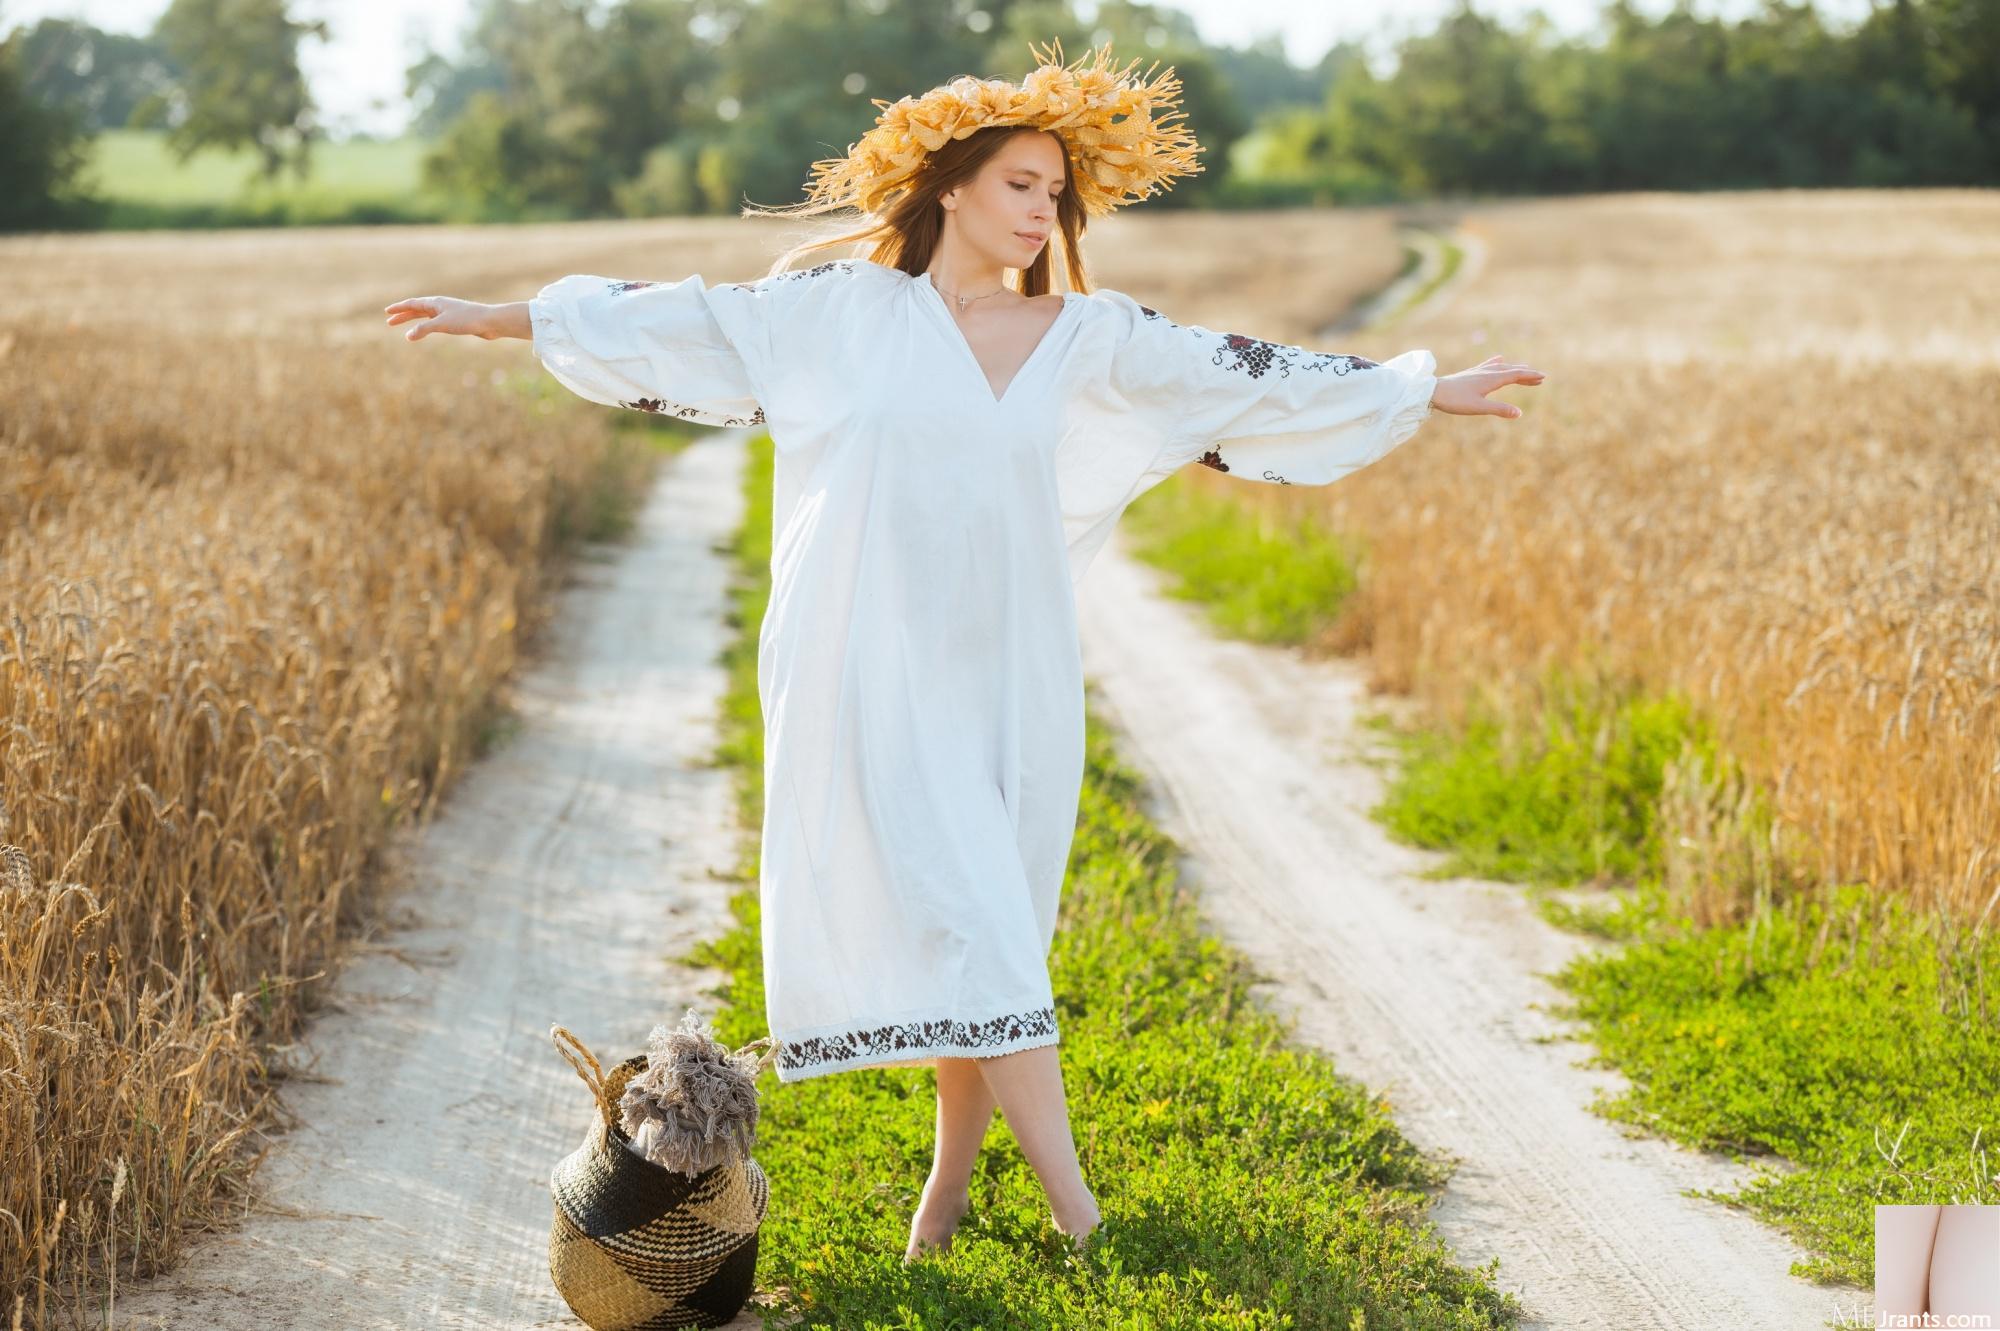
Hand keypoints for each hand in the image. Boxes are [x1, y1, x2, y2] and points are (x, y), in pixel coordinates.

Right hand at [383, 296, 497, 341]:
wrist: (490, 322)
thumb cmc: (467, 320)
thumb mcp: (442, 324)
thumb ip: (424, 329)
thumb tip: (408, 336)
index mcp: (435, 302)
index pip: (412, 304)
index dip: (399, 308)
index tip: (387, 312)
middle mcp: (440, 305)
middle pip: (417, 310)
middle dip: (403, 316)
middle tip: (389, 323)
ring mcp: (448, 313)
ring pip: (426, 316)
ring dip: (414, 322)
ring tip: (404, 330)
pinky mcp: (456, 321)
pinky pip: (436, 323)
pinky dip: (426, 326)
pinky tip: (426, 331)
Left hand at [1430, 355, 1546, 418]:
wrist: (1432, 391)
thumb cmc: (1455, 400)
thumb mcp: (1479, 407)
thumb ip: (1499, 409)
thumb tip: (1519, 413)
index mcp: (1492, 379)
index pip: (1516, 375)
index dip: (1530, 376)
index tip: (1543, 376)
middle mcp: (1487, 372)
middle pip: (1511, 371)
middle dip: (1526, 374)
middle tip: (1540, 378)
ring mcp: (1478, 371)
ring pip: (1501, 368)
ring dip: (1514, 369)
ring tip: (1524, 370)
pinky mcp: (1471, 374)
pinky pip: (1489, 365)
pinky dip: (1498, 363)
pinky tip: (1499, 358)